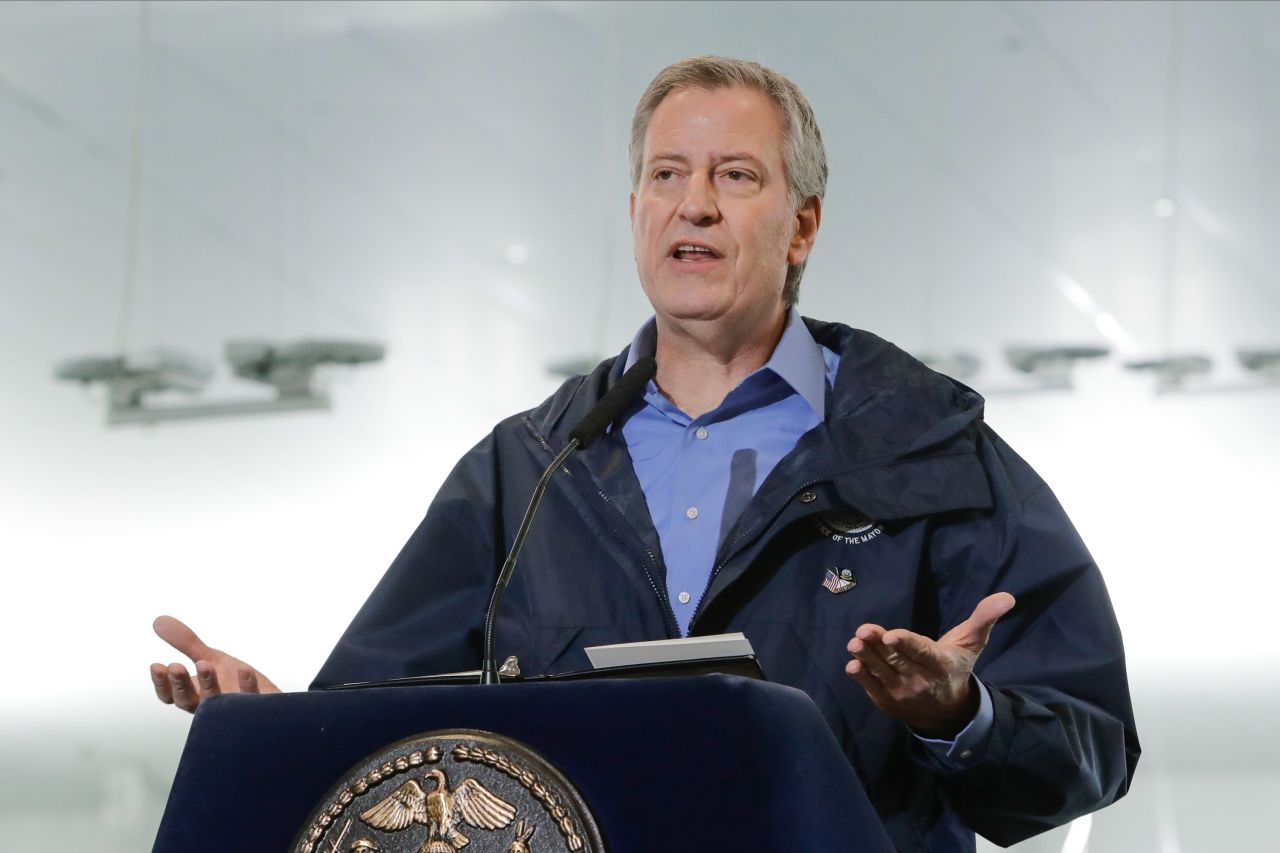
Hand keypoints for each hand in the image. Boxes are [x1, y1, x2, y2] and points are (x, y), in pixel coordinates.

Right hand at [148, 615, 279, 712]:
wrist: (269, 700)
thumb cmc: (234, 683)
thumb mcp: (209, 658)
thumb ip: (186, 643)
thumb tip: (158, 621)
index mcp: (195, 695)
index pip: (171, 695)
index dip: (162, 683)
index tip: (156, 666)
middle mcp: (210, 706)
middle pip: (188, 700)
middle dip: (180, 684)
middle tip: (175, 667)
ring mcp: (232, 710)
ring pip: (215, 702)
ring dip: (208, 684)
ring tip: (205, 664)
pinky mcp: (256, 709)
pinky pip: (251, 699)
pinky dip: (247, 685)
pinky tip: (244, 669)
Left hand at [845, 592, 1014, 737]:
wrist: (948, 712)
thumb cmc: (956, 666)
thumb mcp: (972, 643)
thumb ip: (984, 619)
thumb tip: (1007, 597)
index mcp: (942, 665)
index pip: (922, 653)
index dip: (906, 644)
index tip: (891, 635)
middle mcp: (921, 681)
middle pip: (897, 660)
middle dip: (879, 646)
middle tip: (862, 631)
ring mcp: (903, 693)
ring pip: (882, 672)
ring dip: (867, 657)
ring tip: (854, 643)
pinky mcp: (887, 701)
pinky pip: (872, 688)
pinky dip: (862, 677)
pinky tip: (853, 664)